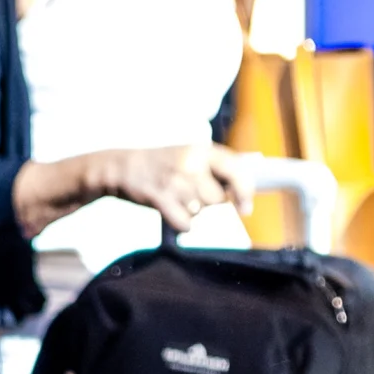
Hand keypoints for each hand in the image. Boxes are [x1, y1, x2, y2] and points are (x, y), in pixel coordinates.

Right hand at [87, 139, 254, 230]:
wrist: (123, 166)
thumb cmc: (164, 164)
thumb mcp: (191, 155)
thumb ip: (218, 166)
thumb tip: (250, 176)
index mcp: (203, 150)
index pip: (235, 170)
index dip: (245, 191)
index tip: (246, 209)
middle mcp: (191, 163)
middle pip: (217, 198)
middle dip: (207, 201)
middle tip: (189, 192)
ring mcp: (174, 180)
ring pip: (200, 210)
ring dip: (191, 211)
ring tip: (177, 199)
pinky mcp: (160, 197)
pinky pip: (184, 222)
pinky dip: (180, 223)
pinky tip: (170, 210)